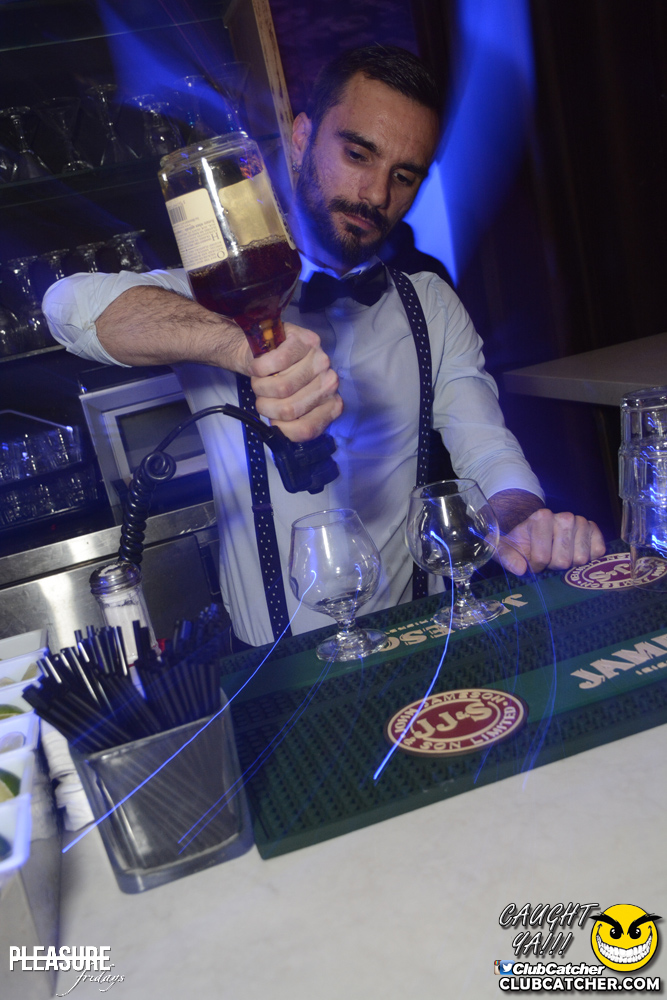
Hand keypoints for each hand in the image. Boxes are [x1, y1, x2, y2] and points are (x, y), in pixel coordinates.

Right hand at [249, 321, 342, 440]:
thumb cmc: (278, 380)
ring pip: (281, 387)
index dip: (282, 429)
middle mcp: (330, 382)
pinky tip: (260, 366)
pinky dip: (258, 368)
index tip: (275, 421)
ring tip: (261, 380)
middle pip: (289, 409)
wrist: (268, 349)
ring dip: (260, 386)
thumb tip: (281, 431)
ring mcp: (320, 359)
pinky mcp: (304, 340)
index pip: (307, 429)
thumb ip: (293, 422)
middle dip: (266, 406)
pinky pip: (275, 363)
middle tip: (263, 397)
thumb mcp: (287, 406)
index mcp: (330, 404)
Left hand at [495, 508, 605, 575]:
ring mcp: (581, 522)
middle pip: (563, 560)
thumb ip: (506, 558)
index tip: (531, 559)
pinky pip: (598, 552)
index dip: (535, 565)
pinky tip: (575, 553)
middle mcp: (564, 516)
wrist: (537, 532)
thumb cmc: (521, 543)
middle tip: (548, 558)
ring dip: (570, 564)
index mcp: (541, 517)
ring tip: (560, 554)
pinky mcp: (594, 530)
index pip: (541, 557)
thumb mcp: (505, 549)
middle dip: (553, 566)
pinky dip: (588, 559)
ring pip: (580, 558)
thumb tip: (520, 569)